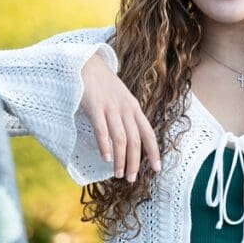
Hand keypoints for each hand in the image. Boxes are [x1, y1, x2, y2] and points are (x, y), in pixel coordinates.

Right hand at [80, 53, 160, 180]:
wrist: (86, 63)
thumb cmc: (103, 84)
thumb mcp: (121, 98)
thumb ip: (127, 115)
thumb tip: (129, 139)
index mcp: (134, 107)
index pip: (148, 133)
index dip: (153, 152)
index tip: (157, 169)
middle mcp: (126, 108)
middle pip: (135, 140)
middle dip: (134, 162)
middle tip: (131, 179)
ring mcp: (111, 107)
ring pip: (120, 139)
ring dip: (120, 159)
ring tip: (118, 174)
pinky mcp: (95, 106)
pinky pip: (102, 130)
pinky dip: (105, 146)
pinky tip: (105, 158)